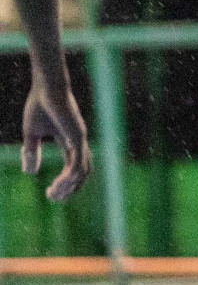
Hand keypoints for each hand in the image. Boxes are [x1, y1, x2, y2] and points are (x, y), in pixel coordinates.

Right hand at [21, 82, 90, 201]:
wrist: (46, 86)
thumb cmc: (40, 105)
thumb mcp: (32, 133)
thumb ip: (32, 152)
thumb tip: (29, 173)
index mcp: (70, 142)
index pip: (73, 168)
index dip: (65, 183)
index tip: (50, 192)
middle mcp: (79, 143)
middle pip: (81, 174)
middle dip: (70, 189)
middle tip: (53, 198)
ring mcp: (80, 140)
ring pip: (81, 172)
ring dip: (69, 186)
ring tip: (53, 194)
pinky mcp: (77, 137)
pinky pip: (77, 164)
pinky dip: (69, 177)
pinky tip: (56, 184)